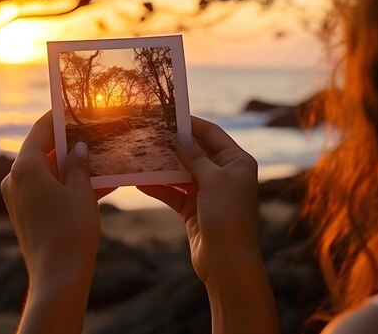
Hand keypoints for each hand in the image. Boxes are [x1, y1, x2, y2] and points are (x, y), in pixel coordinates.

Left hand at [0, 111, 113, 333]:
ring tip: (98, 159)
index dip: (58, 117)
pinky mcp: (24, 213)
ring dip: (70, 166)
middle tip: (92, 133)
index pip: (40, 130)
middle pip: (43, 150)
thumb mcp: (81, 192)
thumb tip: (79, 148)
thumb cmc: (71, 230)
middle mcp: (14, 179)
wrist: (58, 277)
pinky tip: (94, 184)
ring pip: (46, 171)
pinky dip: (65, 185)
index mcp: (25, 167)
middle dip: (69, 144)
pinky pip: (46, 190)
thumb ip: (80, 165)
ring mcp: (17, 197)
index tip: (73, 106)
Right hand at [138, 117, 277, 333]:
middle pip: (195, 152)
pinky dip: (159, 187)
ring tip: (140, 152)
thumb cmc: (228, 216)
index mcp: (237, 162)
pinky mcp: (193, 209)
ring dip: (162, 165)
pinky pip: (173, 192)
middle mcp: (224, 174)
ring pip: (181, 172)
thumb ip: (194, 157)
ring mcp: (208, 192)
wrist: (227, 263)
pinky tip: (140, 181)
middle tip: (148, 131)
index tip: (168, 114)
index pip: (212, 134)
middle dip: (173, 144)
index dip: (191, 123)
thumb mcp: (213, 180)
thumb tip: (180, 136)